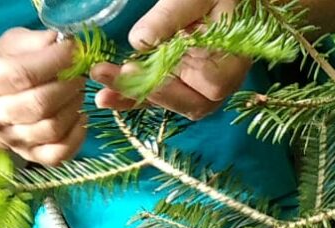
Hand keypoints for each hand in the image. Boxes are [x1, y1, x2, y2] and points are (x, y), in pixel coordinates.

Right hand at [0, 29, 87, 165]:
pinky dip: (77, 136)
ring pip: (51, 129)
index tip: (73, 50)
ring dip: (74, 107)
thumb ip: (36, 42)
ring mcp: (11, 138)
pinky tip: (81, 118)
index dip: (55, 61)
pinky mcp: (29, 155)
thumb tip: (63, 41)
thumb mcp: (11, 45)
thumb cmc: (2, 68)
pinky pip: (58, 154)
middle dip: (67, 86)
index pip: (22, 74)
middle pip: (38, 104)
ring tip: (78, 92)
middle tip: (78, 74)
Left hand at [89, 0, 251, 119]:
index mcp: (233, 61)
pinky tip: (108, 96)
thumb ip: (170, 17)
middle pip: (186, 103)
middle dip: (142, 92)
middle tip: (105, 75)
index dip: (169, 82)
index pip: (206, 84)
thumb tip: (140, 41)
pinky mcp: (184, 81)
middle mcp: (220, 82)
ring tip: (100, 89)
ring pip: (169, 102)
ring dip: (133, 97)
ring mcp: (201, 85)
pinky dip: (134, 96)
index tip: (132, 67)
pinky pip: (160, 94)